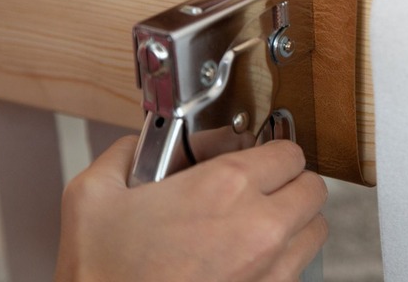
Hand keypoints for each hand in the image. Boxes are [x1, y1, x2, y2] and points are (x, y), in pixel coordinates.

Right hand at [54, 136, 327, 281]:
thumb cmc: (101, 275)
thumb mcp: (93, 194)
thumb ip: (129, 150)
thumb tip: (154, 139)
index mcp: (225, 187)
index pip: (289, 152)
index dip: (271, 152)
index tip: (255, 159)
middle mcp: (260, 227)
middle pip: (313, 188)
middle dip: (290, 183)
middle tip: (263, 188)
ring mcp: (271, 270)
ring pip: (315, 230)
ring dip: (294, 221)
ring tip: (259, 224)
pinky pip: (299, 269)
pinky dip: (284, 259)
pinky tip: (249, 259)